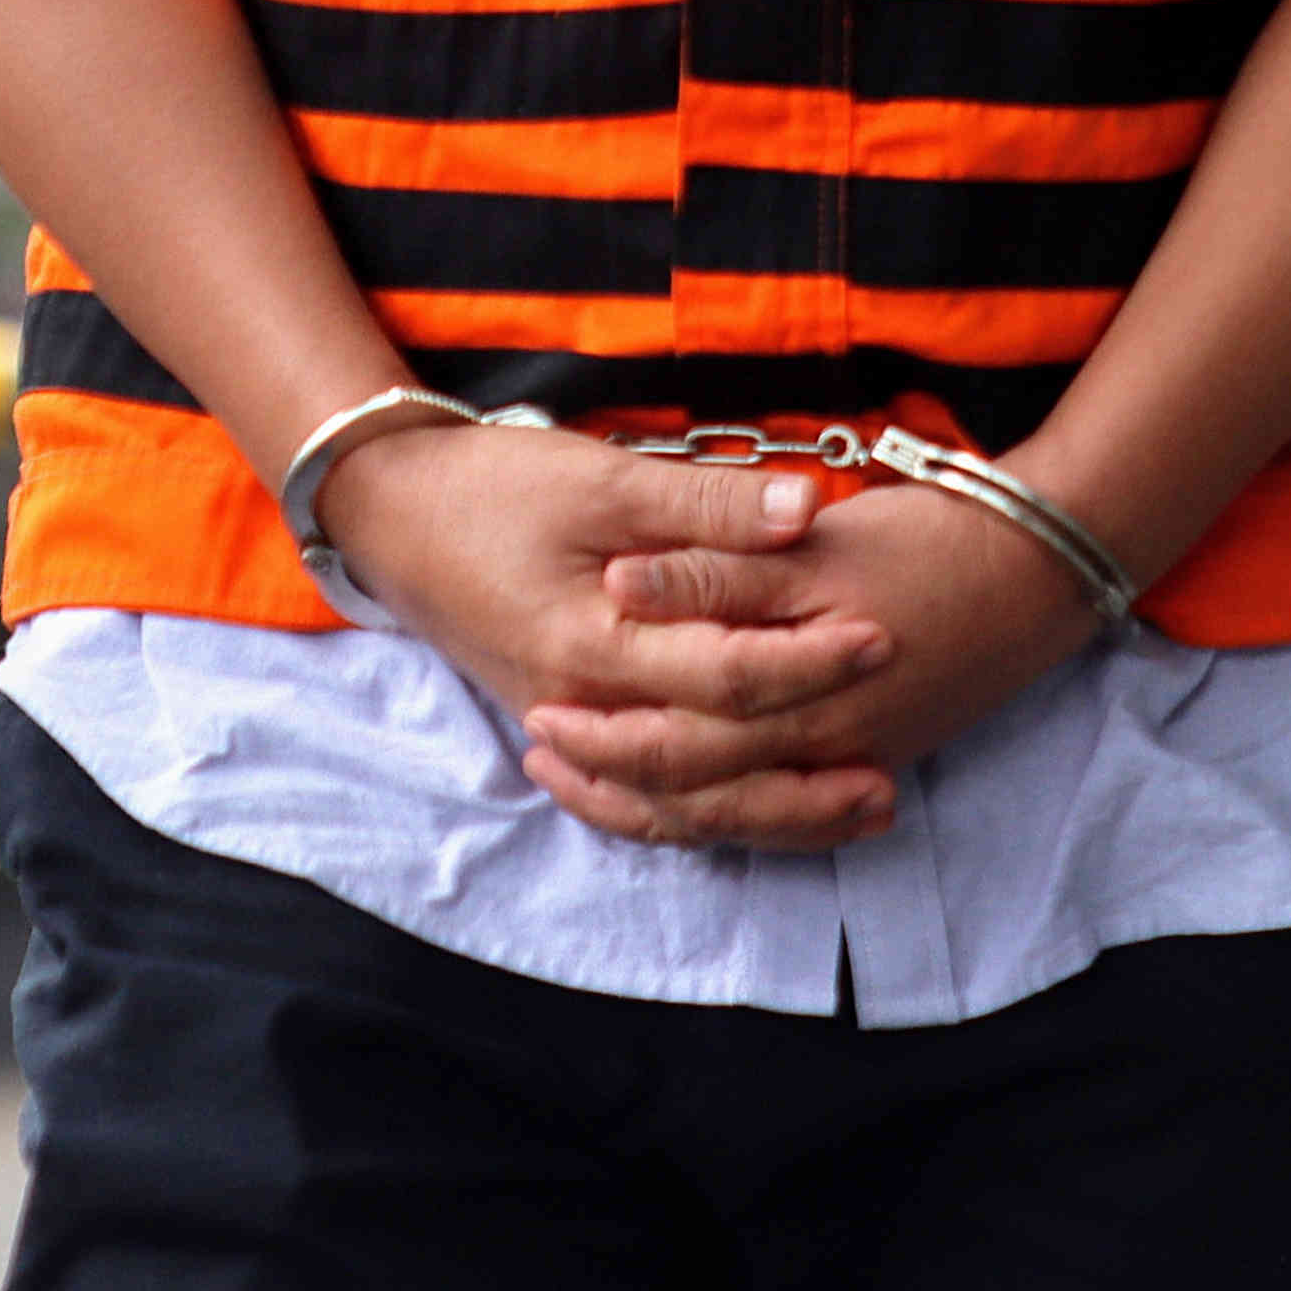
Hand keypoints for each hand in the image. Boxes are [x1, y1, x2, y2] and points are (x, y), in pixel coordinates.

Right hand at [313, 425, 902, 847]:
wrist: (393, 515)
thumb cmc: (496, 486)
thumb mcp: (601, 476)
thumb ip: (705, 504)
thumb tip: (807, 509)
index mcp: (592, 643)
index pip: (725, 672)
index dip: (810, 658)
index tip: (883, 634)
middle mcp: (583, 707)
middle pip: (713, 762)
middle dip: (809, 765)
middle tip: (897, 759)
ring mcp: (572, 727)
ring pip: (683, 801)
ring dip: (776, 811)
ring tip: (863, 805)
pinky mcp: (568, 726)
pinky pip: (642, 801)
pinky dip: (708, 814)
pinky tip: (767, 812)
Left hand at [520, 481, 1101, 851]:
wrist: (1040, 568)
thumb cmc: (927, 543)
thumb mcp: (813, 546)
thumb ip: (713, 569)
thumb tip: (618, 585)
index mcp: (797, 700)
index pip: (674, 746)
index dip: (601, 740)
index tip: (538, 720)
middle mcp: (820, 752)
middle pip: (694, 795)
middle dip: (612, 783)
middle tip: (542, 755)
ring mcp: (852, 761)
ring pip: (737, 815)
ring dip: (660, 806)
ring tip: (594, 785)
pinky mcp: (876, 752)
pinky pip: (783, 810)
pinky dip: (726, 811)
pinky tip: (695, 794)